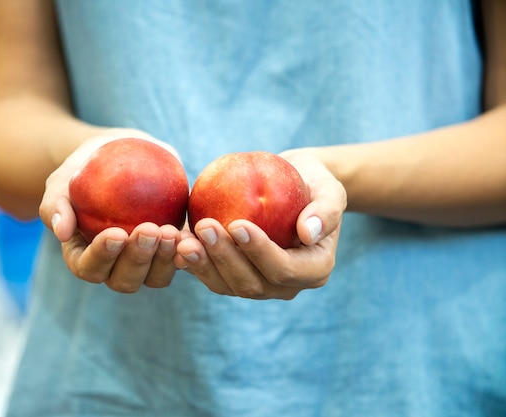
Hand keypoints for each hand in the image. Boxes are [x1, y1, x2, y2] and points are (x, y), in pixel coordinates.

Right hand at [38, 128, 183, 291]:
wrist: (119, 155)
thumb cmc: (84, 169)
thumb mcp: (64, 178)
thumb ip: (56, 203)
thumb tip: (61, 231)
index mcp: (85, 257)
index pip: (89, 268)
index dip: (102, 257)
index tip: (115, 233)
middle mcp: (116, 267)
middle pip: (125, 279)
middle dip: (138, 259)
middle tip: (149, 230)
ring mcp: (146, 262)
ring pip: (156, 277)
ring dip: (164, 260)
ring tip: (171, 232)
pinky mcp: (171, 250)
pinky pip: (182, 259)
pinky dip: (189, 252)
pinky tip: (193, 235)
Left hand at [174, 148, 346, 299]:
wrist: (295, 185)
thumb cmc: (315, 183)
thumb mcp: (330, 189)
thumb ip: (326, 210)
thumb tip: (309, 232)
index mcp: (314, 270)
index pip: (284, 270)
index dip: (259, 252)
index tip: (237, 224)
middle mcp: (286, 285)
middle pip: (252, 284)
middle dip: (226, 259)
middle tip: (204, 226)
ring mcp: (259, 284)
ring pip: (228, 286)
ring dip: (204, 265)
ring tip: (183, 240)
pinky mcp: (235, 275)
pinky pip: (212, 276)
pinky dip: (194, 263)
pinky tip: (176, 244)